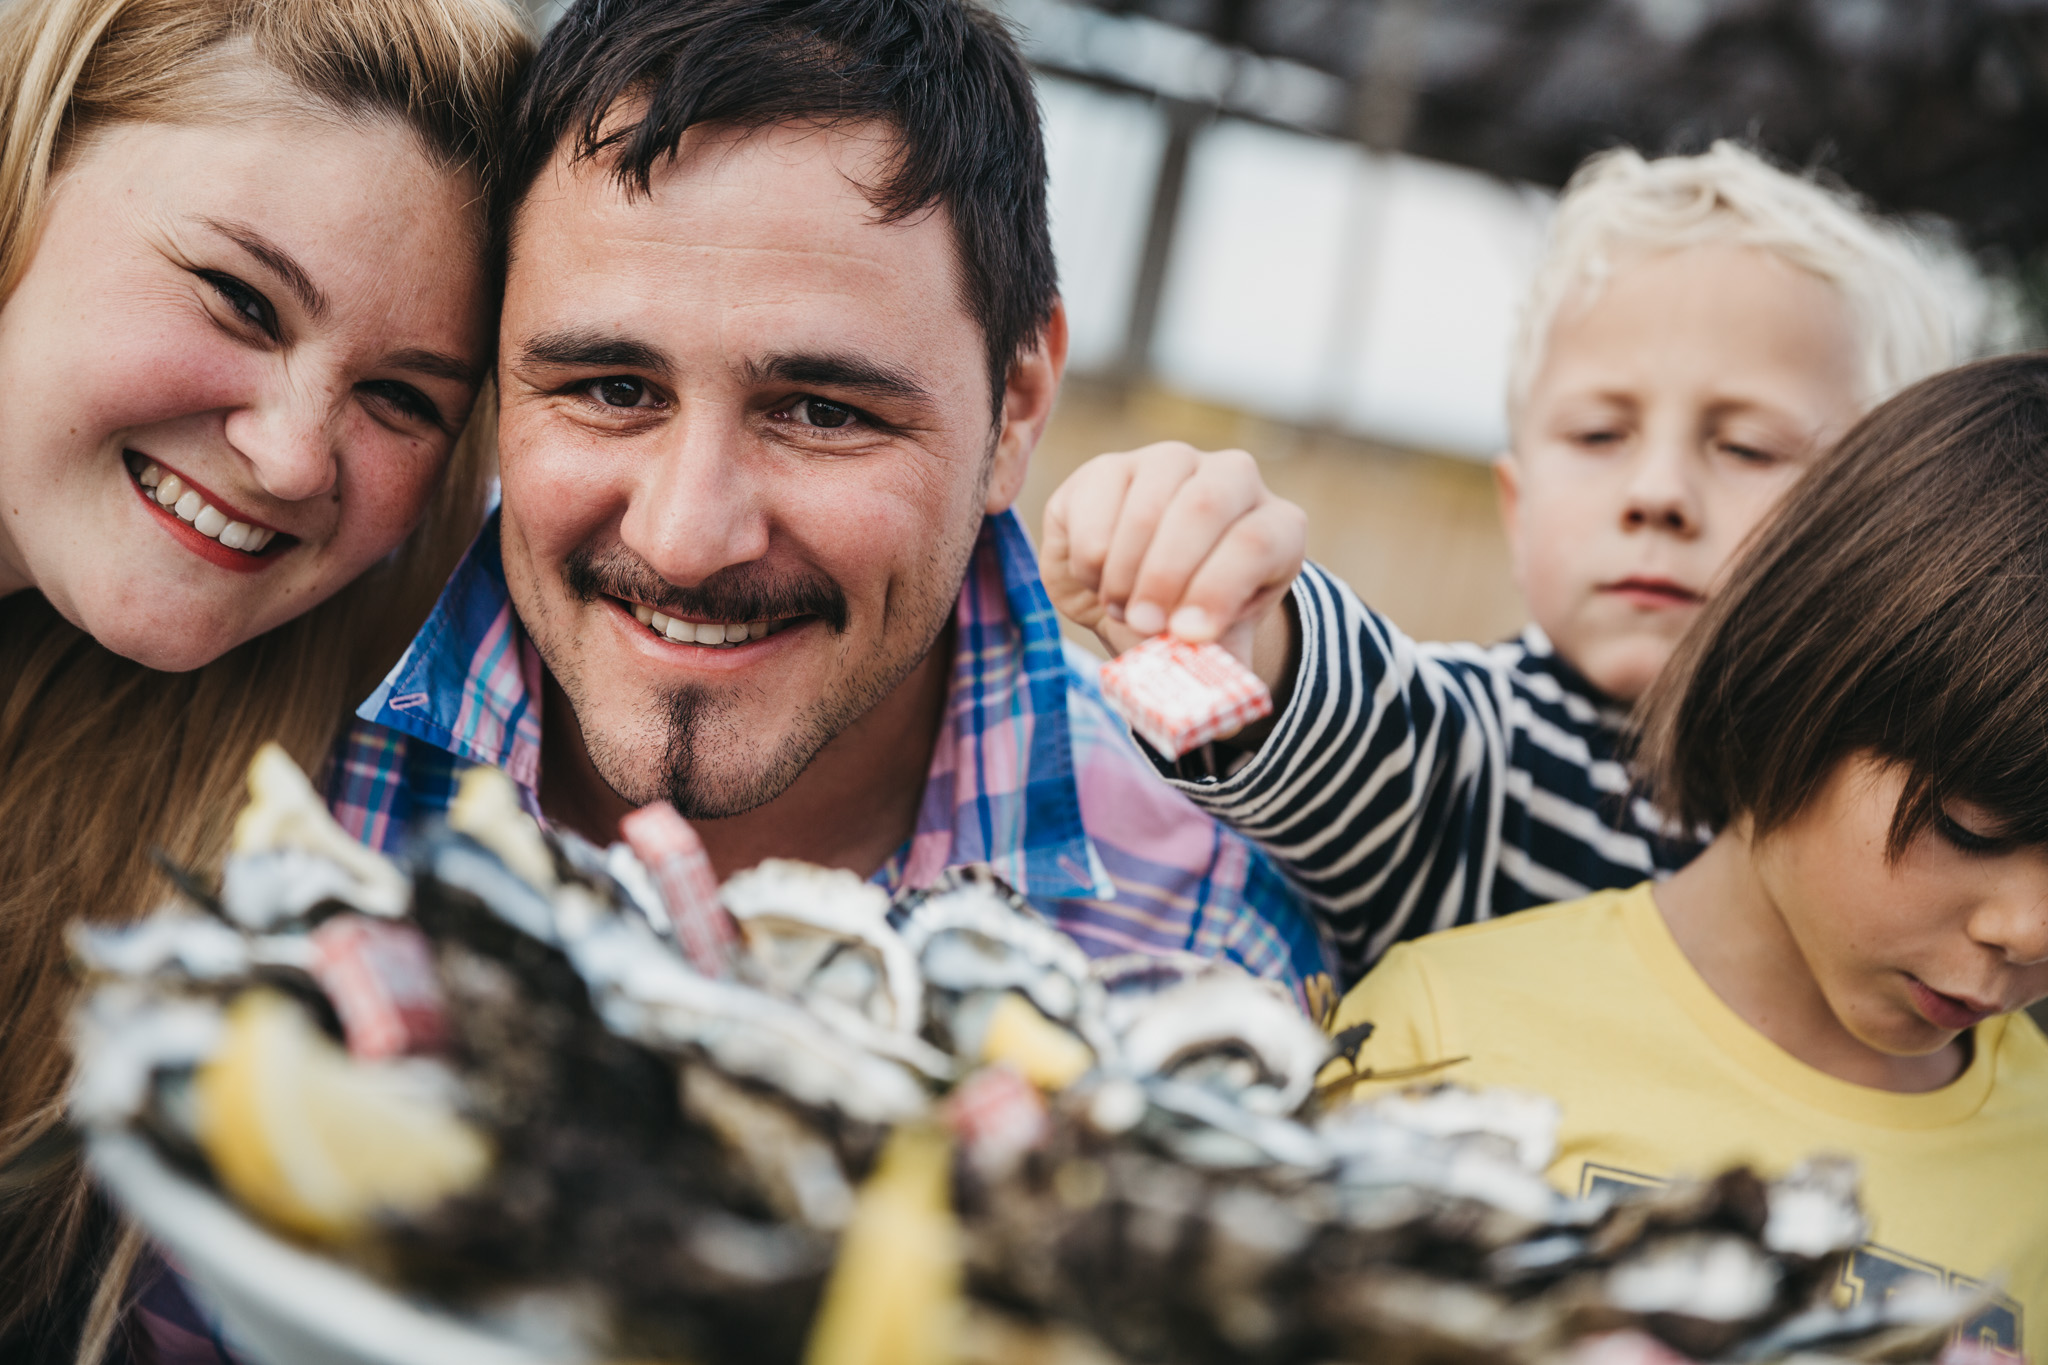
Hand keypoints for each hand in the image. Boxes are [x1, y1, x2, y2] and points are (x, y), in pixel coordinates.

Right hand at [1041, 442, 1303, 692]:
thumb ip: (1216, 680)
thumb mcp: (1212, 653)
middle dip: (1166, 575)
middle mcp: (1232, 479)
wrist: (1147, 595)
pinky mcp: (1110, 468)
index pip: (1256, 541)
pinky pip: (1095, 505)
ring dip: (1125, 570)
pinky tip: (1099, 580)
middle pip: (1204, 507)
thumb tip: (1220, 722)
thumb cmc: (1190, 623)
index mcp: (1276, 526)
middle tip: (1144, 625)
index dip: (1218, 588)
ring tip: (1121, 608)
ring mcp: (1170, 464)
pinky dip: (1090, 556)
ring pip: (1147, 503)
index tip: (1186, 635)